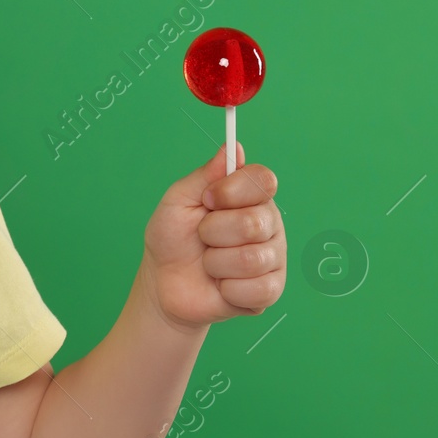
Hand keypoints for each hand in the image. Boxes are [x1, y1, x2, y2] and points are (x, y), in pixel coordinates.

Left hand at [139, 142, 285, 332]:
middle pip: (254, 222)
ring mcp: (273, 257)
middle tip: (203, 237)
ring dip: (216, 262)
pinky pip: (256, 289)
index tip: (207, 200)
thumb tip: (232, 148)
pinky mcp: (271, 290)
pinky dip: (227, 288)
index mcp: (250, 197)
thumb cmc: (172, 238)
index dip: (232, 191)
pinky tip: (221, 284)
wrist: (163, 283)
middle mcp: (268, 223)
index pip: (263, 180)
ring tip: (209, 262)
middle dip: (213, 232)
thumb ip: (205, 175)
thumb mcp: (178, 200)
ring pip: (251, 259)